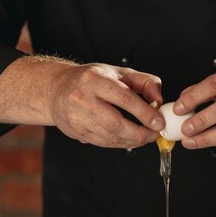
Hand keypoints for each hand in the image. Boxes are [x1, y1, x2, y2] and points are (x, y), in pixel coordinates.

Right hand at [50, 63, 164, 147]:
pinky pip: (102, 142)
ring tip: (144, 138)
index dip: (144, 113)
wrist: (57, 89)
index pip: (124, 98)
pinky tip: (129, 140)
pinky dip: (119, 144)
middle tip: (153, 134)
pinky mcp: (75, 131)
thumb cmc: (90, 80)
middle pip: (115, 123)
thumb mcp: (118, 72)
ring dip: (131, 141)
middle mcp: (83, 98)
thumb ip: (144, 82)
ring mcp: (76, 117)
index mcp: (95, 80)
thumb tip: (158, 99)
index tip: (158, 122)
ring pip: (109, 136)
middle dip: (139, 133)